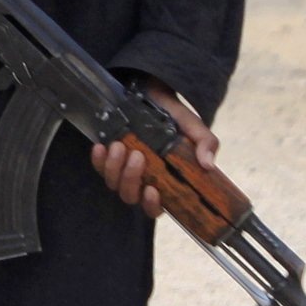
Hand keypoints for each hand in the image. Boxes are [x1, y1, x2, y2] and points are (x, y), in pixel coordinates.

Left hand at [94, 81, 216, 215]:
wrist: (155, 96)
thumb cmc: (176, 119)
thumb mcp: (195, 129)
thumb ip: (205, 144)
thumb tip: (208, 164)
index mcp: (165, 182)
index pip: (155, 208)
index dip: (151, 206)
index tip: (152, 190)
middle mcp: (142, 181)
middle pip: (129, 196)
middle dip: (130, 178)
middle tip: (137, 156)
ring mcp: (123, 170)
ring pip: (112, 183)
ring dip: (113, 167)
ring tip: (120, 146)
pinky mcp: (109, 158)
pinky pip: (98, 166)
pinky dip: (97, 159)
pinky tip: (101, 146)